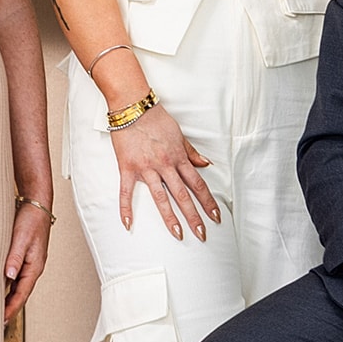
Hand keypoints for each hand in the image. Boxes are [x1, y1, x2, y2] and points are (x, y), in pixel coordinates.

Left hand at [3, 198, 51, 320]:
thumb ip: (15, 257)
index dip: (11, 308)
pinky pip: (15, 277)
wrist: (37, 204)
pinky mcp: (23, 257)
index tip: (1, 320)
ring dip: (8, 298)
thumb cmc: (31, 220)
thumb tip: (8, 276)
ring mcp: (29, 263)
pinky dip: (7, 286)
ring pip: (17, 287)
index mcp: (35, 267)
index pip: (22, 294)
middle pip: (20, 294)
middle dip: (9, 308)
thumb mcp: (21, 239)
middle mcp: (33, 268)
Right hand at [110, 105, 218, 240]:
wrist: (134, 107)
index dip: (208, 202)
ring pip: (161, 197)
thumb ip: (191, 152)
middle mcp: (166, 165)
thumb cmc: (157, 119)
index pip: (198, 185)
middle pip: (183, 195)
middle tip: (202, 234)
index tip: (216, 216)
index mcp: (179, 158)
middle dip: (194, 216)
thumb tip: (206, 164)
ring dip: (170, 217)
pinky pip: (126, 192)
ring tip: (177, 234)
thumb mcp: (179, 135)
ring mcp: (147, 168)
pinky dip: (126, 208)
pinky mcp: (128, 168)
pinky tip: (128, 224)